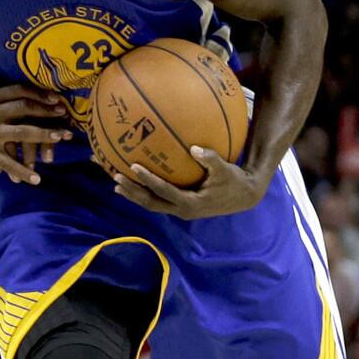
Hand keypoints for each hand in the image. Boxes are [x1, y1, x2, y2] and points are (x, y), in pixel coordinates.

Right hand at [0, 85, 71, 183]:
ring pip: (23, 134)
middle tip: (65, 114)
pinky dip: (23, 172)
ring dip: (46, 136)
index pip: (19, 91)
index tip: (55, 97)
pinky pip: (8, 163)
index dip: (39, 93)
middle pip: (25, 109)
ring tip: (62, 138)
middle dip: (48, 111)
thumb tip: (5, 85)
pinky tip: (36, 179)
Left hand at [112, 146, 265, 218]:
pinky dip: (143, 192)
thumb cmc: (233, 181)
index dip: (148, 180)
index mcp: (191, 203)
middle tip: (116, 177)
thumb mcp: (225, 170)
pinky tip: (133, 183)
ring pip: (151, 204)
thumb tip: (194, 148)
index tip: (134, 167)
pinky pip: (157, 200)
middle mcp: (181, 210)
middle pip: (150, 203)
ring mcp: (179, 210)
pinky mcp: (179, 206)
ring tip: (116, 183)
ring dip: (134, 194)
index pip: (163, 191)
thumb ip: (210, 159)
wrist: (243, 197)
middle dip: (132, 191)